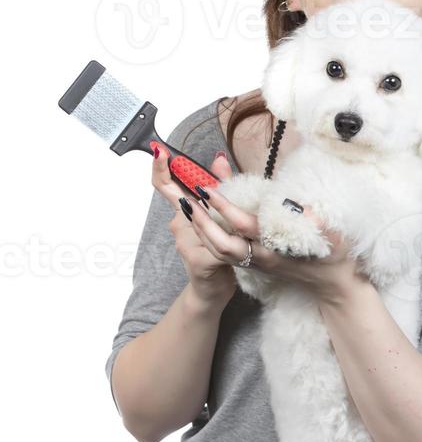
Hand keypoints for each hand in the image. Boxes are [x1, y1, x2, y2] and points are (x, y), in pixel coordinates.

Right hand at [151, 145, 237, 306]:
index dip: (159, 169)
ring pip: (200, 218)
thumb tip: (218, 158)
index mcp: (184, 213)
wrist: (213, 291)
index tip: (159, 151)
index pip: (165, 187)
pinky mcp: (199, 260)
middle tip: (171, 159)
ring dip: (213, 206)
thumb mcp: (219, 216)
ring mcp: (186, 243)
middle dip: (177, 177)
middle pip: (177, 197)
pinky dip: (229, 235)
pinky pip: (217, 241)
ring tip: (222, 197)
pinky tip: (241, 234)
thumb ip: (219, 187)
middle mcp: (180, 226)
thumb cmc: (217, 251)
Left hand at [187, 159, 367, 305]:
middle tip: (189, 201)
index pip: (244, 227)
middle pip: (223, 244)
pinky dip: (212, 237)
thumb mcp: (331, 236)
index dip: (225, 208)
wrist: (333, 285)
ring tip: (191, 209)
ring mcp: (258, 264)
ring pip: (221, 251)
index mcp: (277, 250)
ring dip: (203, 231)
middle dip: (203, 223)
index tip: (210, 190)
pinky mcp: (257, 265)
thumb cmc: (334, 257)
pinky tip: (206, 223)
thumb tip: (299, 207)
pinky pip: (227, 253)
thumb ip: (315, 221)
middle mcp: (263, 259)